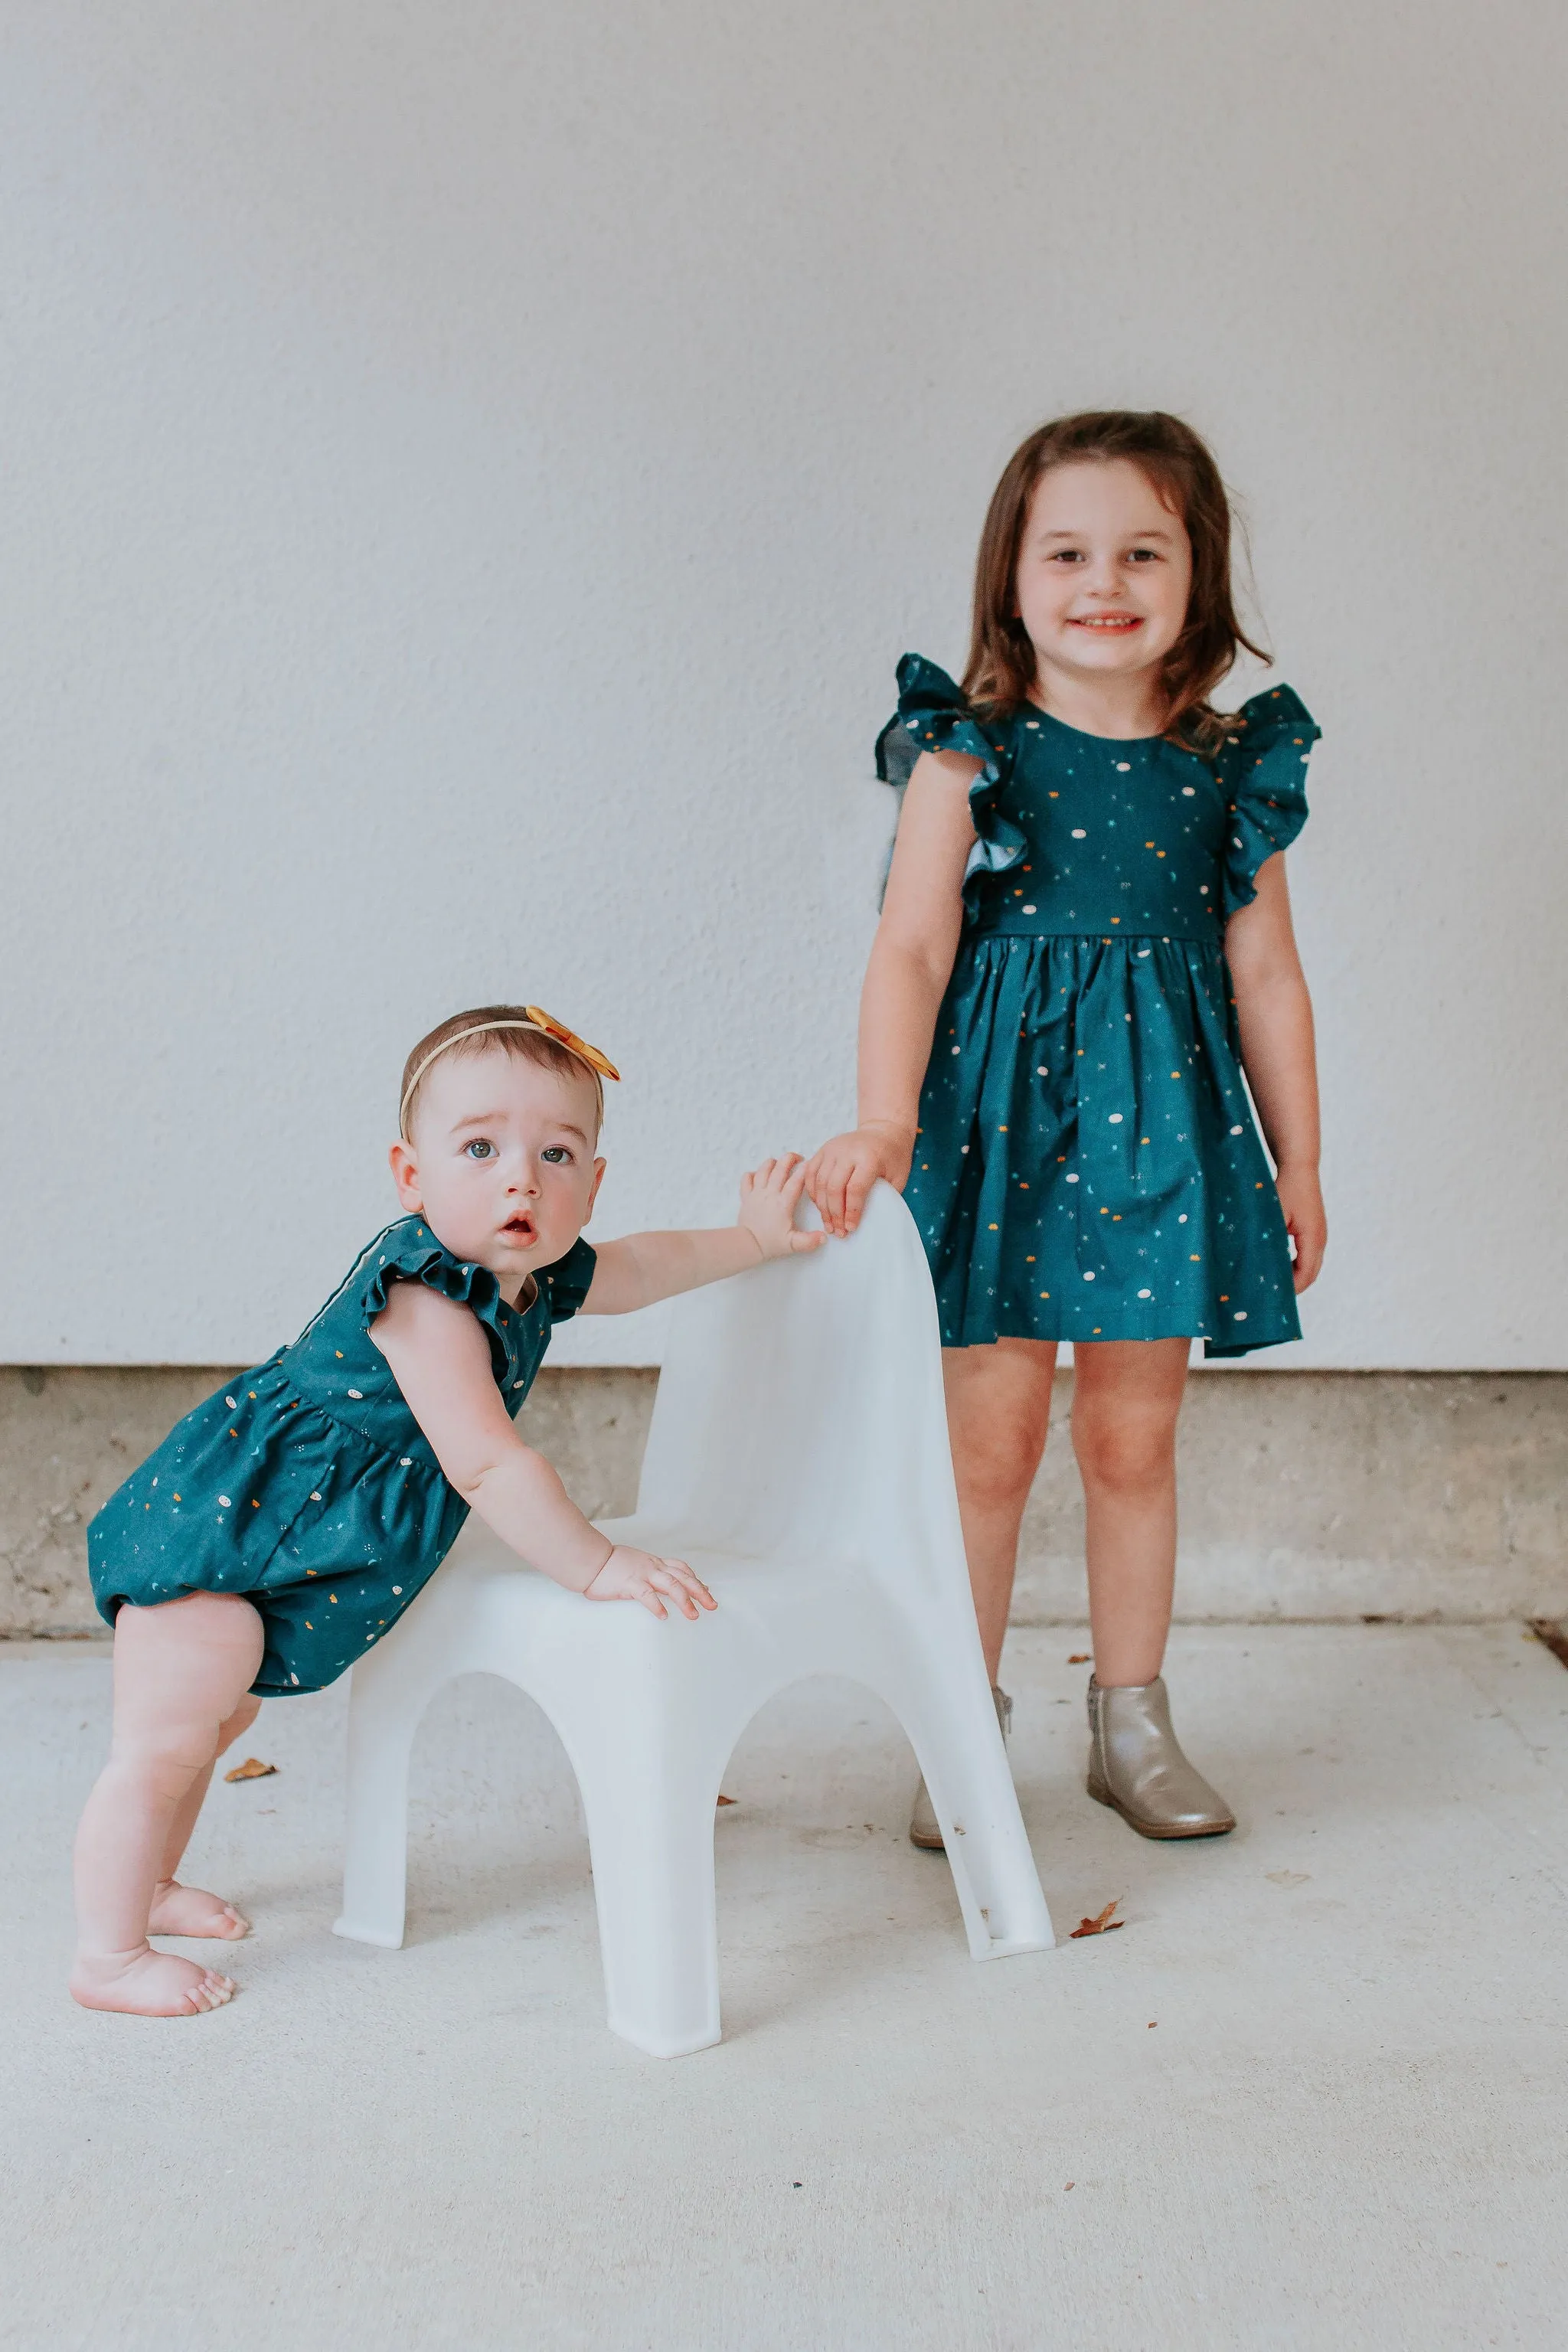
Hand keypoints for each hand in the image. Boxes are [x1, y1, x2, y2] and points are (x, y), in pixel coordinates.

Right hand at [583, 1545, 716, 1619]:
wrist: (589, 1558)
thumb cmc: (607, 1564)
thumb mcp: (634, 1564)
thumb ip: (647, 1573)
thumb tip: (656, 1585)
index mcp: (653, 1563)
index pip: (681, 1569)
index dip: (695, 1580)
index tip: (706, 1590)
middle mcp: (652, 1567)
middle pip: (683, 1577)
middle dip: (700, 1591)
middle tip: (712, 1605)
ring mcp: (641, 1574)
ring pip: (670, 1585)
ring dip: (684, 1600)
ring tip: (693, 1615)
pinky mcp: (628, 1583)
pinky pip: (646, 1594)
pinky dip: (656, 1605)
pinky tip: (663, 1615)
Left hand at [737, 1154, 826, 1261]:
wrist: (747, 1245)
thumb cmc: (770, 1243)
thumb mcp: (793, 1244)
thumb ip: (809, 1241)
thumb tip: (824, 1237)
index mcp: (783, 1203)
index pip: (795, 1182)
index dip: (804, 1171)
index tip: (810, 1165)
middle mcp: (770, 1194)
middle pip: (779, 1169)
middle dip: (789, 1159)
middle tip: (797, 1158)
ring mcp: (756, 1194)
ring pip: (763, 1170)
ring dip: (772, 1163)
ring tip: (779, 1162)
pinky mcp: (746, 1197)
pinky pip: (747, 1178)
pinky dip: (753, 1173)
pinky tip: (758, 1174)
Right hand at [802, 1122, 914, 1237]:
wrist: (884, 1129)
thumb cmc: (894, 1157)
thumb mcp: (898, 1177)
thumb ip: (884, 1196)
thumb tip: (869, 1221)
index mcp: (869, 1158)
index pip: (855, 1189)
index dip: (852, 1212)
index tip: (852, 1228)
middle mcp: (847, 1151)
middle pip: (833, 1187)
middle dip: (834, 1214)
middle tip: (838, 1232)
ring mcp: (833, 1149)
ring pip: (819, 1182)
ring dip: (822, 1207)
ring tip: (828, 1224)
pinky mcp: (823, 1149)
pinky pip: (811, 1174)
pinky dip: (813, 1192)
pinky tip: (820, 1206)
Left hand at [1277, 1163, 1326, 1291]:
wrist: (1299, 1167)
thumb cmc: (1285, 1188)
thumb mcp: (1273, 1216)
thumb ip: (1269, 1241)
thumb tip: (1258, 1265)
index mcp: (1313, 1240)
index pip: (1305, 1276)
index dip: (1289, 1290)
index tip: (1270, 1298)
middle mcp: (1319, 1240)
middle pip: (1309, 1275)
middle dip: (1291, 1288)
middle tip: (1268, 1297)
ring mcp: (1318, 1236)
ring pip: (1307, 1266)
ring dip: (1292, 1277)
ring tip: (1269, 1285)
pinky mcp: (1312, 1231)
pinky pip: (1305, 1256)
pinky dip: (1292, 1266)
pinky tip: (1274, 1267)